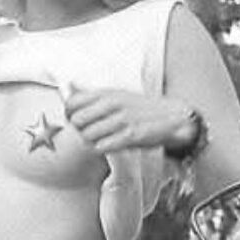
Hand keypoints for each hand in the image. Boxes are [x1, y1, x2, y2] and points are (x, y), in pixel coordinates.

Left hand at [64, 85, 190, 153]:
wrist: (172, 117)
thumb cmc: (141, 109)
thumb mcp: (118, 95)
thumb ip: (94, 96)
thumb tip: (68, 90)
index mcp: (108, 93)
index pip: (72, 102)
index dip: (68, 114)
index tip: (73, 119)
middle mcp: (113, 104)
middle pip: (77, 121)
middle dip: (78, 130)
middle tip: (87, 132)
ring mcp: (122, 119)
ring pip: (87, 135)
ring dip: (90, 141)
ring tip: (100, 139)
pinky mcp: (130, 136)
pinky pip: (102, 146)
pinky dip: (102, 148)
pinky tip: (109, 145)